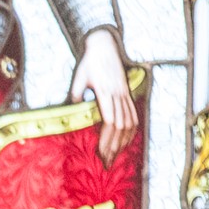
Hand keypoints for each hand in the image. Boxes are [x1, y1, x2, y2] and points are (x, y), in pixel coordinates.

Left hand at [73, 29, 136, 158]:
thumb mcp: (78, 77)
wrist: (104, 45)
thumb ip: (76, 95)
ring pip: (129, 122)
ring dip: (123, 141)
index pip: (110, 121)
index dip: (107, 139)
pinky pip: (133, 114)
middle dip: (114, 146)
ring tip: (115, 156)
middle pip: (120, 126)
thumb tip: (74, 111)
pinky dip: (131, 130)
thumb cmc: (89, 62)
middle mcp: (119, 95)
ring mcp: (125, 94)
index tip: (101, 153)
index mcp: (106, 92)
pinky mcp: (127, 93)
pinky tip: (126, 141)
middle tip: (107, 163)